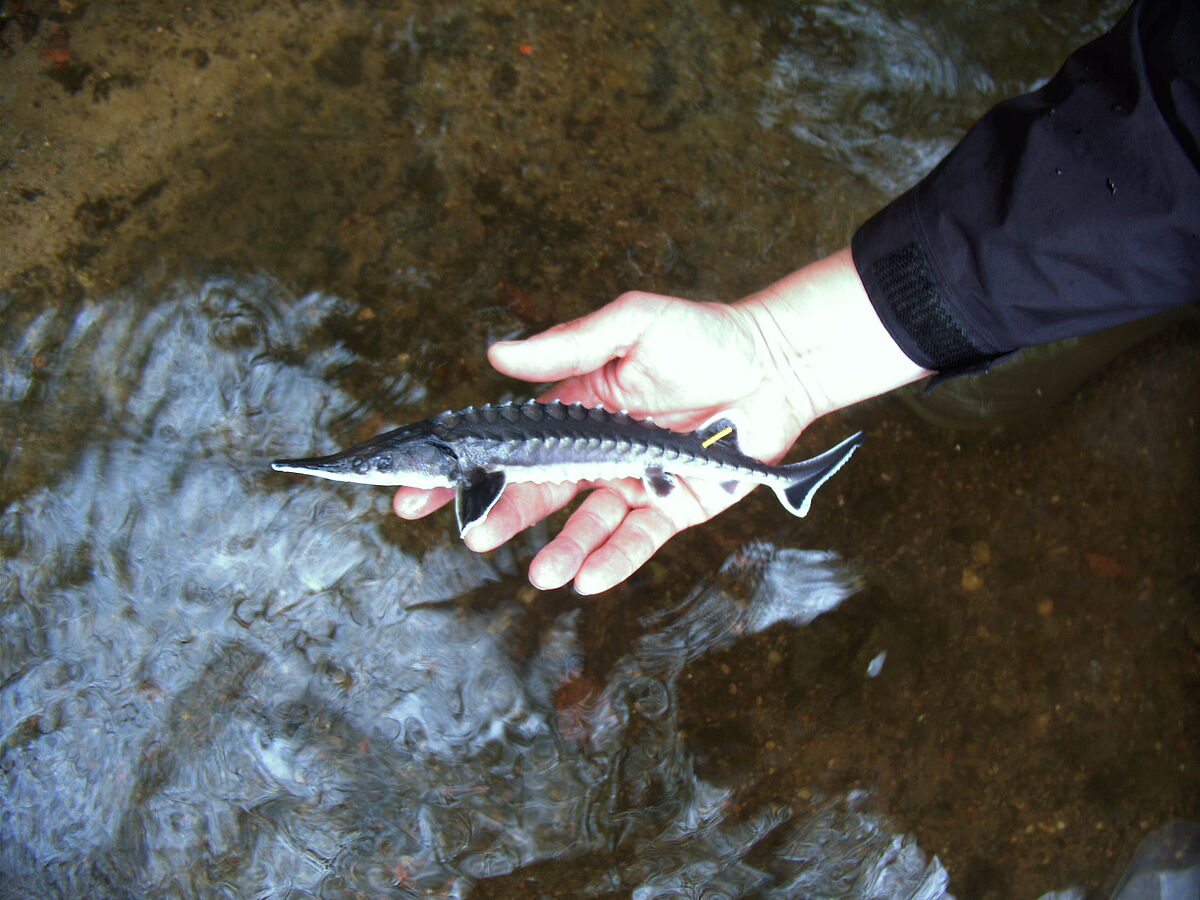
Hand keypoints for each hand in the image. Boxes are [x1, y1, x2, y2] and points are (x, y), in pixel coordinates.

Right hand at [394, 248, 928, 592]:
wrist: (776, 363)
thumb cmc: (704, 335)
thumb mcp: (632, 324)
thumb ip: (568, 345)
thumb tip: (496, 355)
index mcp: (574, 410)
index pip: (506, 443)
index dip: (462, 468)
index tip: (415, 492)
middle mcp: (595, 453)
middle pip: (536, 491)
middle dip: (499, 514)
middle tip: (471, 534)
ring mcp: (633, 485)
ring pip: (584, 526)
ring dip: (560, 551)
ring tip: (542, 573)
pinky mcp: (673, 510)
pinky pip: (637, 541)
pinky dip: (612, 561)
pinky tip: (586, 580)